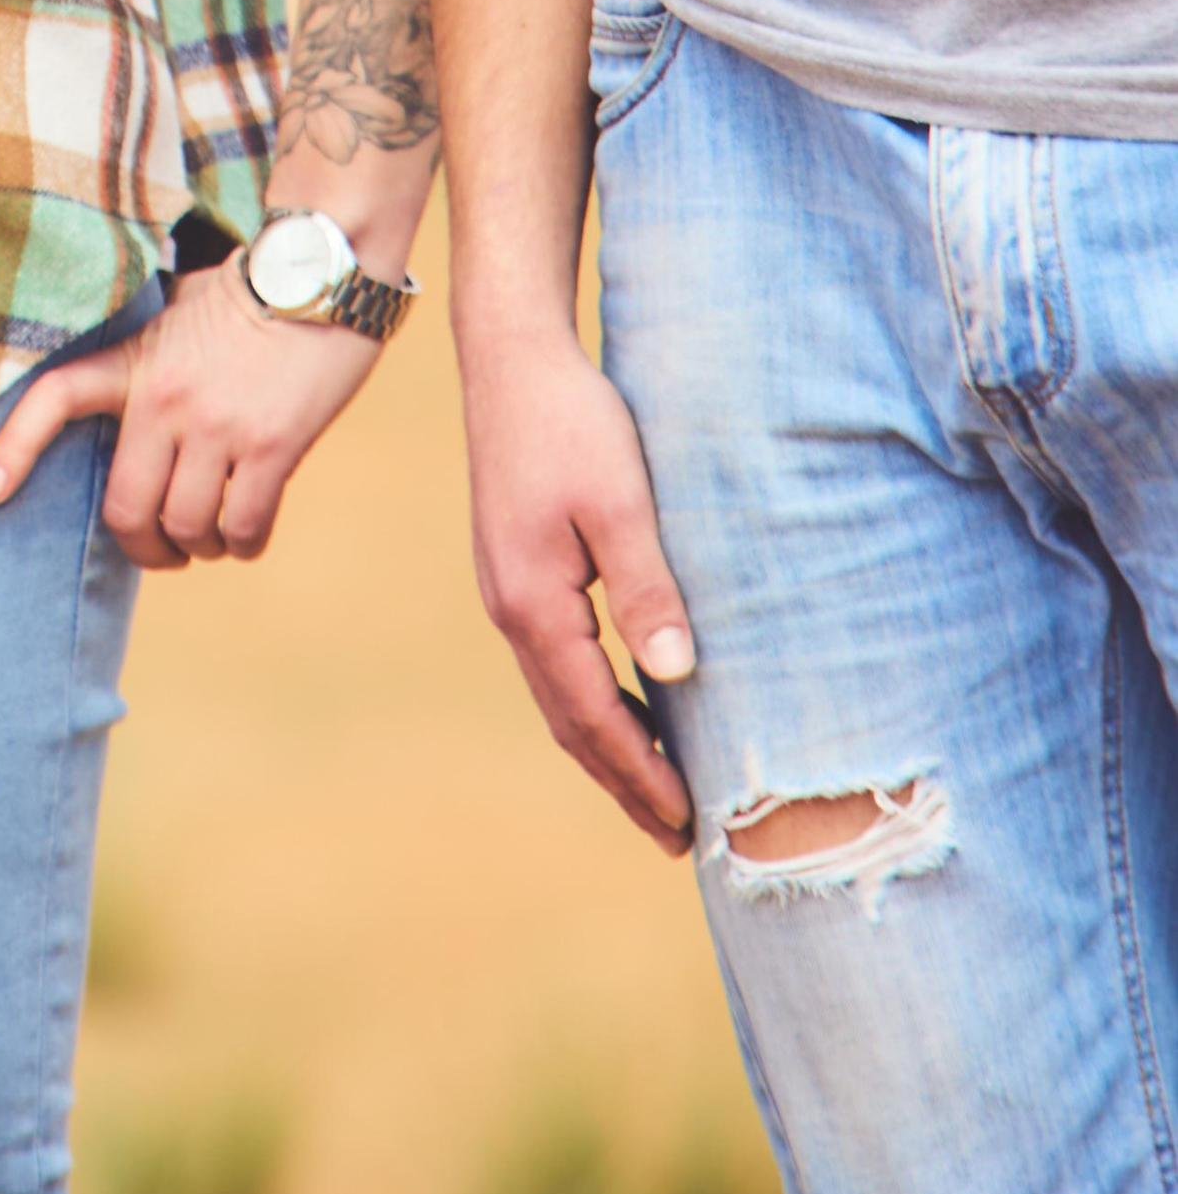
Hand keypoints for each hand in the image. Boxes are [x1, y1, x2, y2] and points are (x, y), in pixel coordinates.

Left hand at [0, 257, 388, 566]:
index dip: (14, 448)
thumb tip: (139, 407)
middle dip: (142, 548)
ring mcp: (217, 425)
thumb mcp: (180, 311)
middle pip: (126, 509)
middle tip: (161, 552)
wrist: (324, 272)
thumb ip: (152, 358)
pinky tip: (247, 533)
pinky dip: (242, 544)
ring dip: (198, 547)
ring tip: (210, 537)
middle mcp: (165, 399)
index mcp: (136, 363)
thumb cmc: (254, 291)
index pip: (55, 398)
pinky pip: (242, 527)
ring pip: (186, 527)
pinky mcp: (271, 447)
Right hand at [460, 327, 694, 850]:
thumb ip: (647, 588)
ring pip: (558, 694)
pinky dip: (591, 702)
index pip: (592, 716)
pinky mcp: (517, 568)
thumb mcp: (621, 502)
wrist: (513, 357)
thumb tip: (676, 676)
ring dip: (606, 747)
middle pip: (568, 720)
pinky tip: (624, 706)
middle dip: (623, 781)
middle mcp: (510, 608)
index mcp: (534, 603)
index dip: (641, 774)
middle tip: (677, 836)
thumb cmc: (573, 421)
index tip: (687, 823)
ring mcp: (507, 589)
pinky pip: (555, 661)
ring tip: (654, 792)